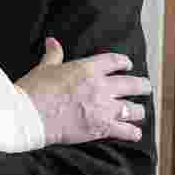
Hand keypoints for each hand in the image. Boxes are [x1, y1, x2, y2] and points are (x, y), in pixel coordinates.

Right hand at [16, 37, 150, 144]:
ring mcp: (104, 108)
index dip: (125, 62)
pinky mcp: (101, 128)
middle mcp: (101, 87)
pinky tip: (134, 133)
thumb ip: (53, 55)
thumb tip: (52, 41)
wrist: (29, 114)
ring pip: (134, 109)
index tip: (128, 65)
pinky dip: (132, 132)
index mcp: (88, 68)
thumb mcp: (44, 68)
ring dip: (137, 110)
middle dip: (142, 86)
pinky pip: (127, 131)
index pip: (116, 61)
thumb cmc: (35, 89)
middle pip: (133, 84)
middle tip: (145, 87)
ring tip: (138, 112)